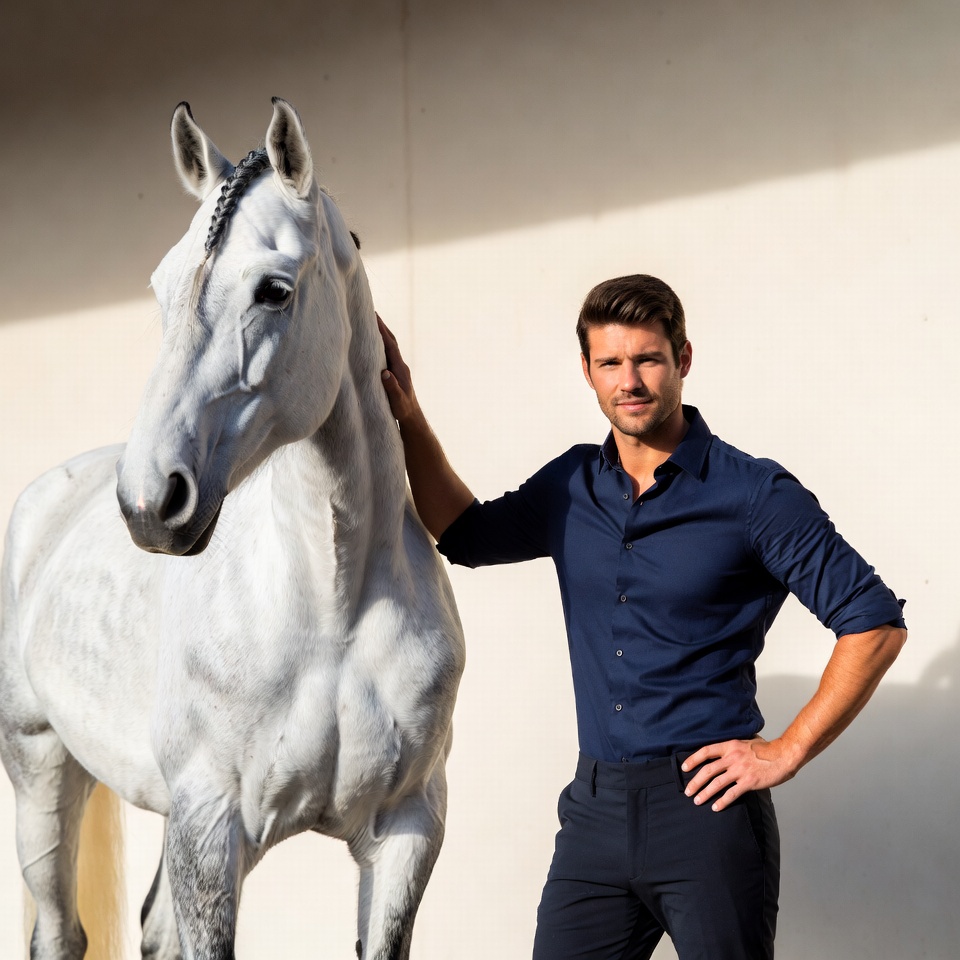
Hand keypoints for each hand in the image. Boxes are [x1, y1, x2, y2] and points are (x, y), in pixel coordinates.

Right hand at [377, 315, 418, 424]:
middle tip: (371, 312)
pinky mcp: (394, 372)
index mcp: (400, 368)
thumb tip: (385, 372)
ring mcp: (398, 368)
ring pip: (389, 346)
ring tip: (370, 322)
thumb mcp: (397, 401)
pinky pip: (386, 353)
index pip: (391, 345)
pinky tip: (373, 342)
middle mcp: (400, 365)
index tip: (374, 317)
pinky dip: (380, 344)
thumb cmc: (403, 409)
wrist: (411, 416)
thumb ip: (392, 387)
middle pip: (391, 341)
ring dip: (381, 333)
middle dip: (381, 326)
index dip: (382, 331)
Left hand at [680, 736, 801, 811]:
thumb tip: (725, 750)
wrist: (783, 755)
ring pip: (717, 783)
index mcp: (730, 746)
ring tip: (697, 801)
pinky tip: (716, 807)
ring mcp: (740, 770)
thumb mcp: (746, 741)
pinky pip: (732, 793)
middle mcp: (732, 757)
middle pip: (708, 770)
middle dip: (695, 782)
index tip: (684, 768)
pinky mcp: (749, 782)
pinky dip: (722, 801)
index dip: (693, 759)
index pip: (706, 751)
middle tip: (687, 791)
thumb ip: (734, 746)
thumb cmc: (767, 749)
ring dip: (705, 793)